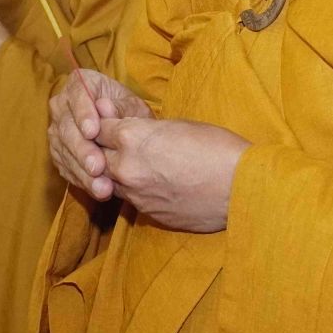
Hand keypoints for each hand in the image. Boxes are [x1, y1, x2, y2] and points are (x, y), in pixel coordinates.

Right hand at [47, 68, 151, 199]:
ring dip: (82, 171)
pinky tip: (96, 189)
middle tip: (98, 167)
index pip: (77, 95)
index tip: (93, 132)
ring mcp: (57, 128)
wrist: (127, 129)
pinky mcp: (58, 151)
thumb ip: (121, 107)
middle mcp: (62, 104)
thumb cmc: (130, 112)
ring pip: (63, 151)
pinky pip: (65, 166)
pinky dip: (81, 179)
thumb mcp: (134, 107)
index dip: (83, 114)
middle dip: (83, 150)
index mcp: (81, 83)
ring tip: (102, 187)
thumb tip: (104, 107)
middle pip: (67, 127)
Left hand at [97, 117, 248, 232]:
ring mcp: (133, 193)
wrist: (239, 188)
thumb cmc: (216, 148)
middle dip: (99, 147)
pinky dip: (131, 188)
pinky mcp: (145, 212)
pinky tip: (147, 181)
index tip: (106, 120)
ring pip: (106, 179)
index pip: (98, 127)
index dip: (102, 122)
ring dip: (112, 170)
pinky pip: (128, 197)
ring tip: (128, 161)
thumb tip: (130, 126)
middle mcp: (125, 166)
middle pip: (94, 155)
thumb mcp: (180, 125)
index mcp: (132, 137)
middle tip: (110, 141)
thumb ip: (147, 127)